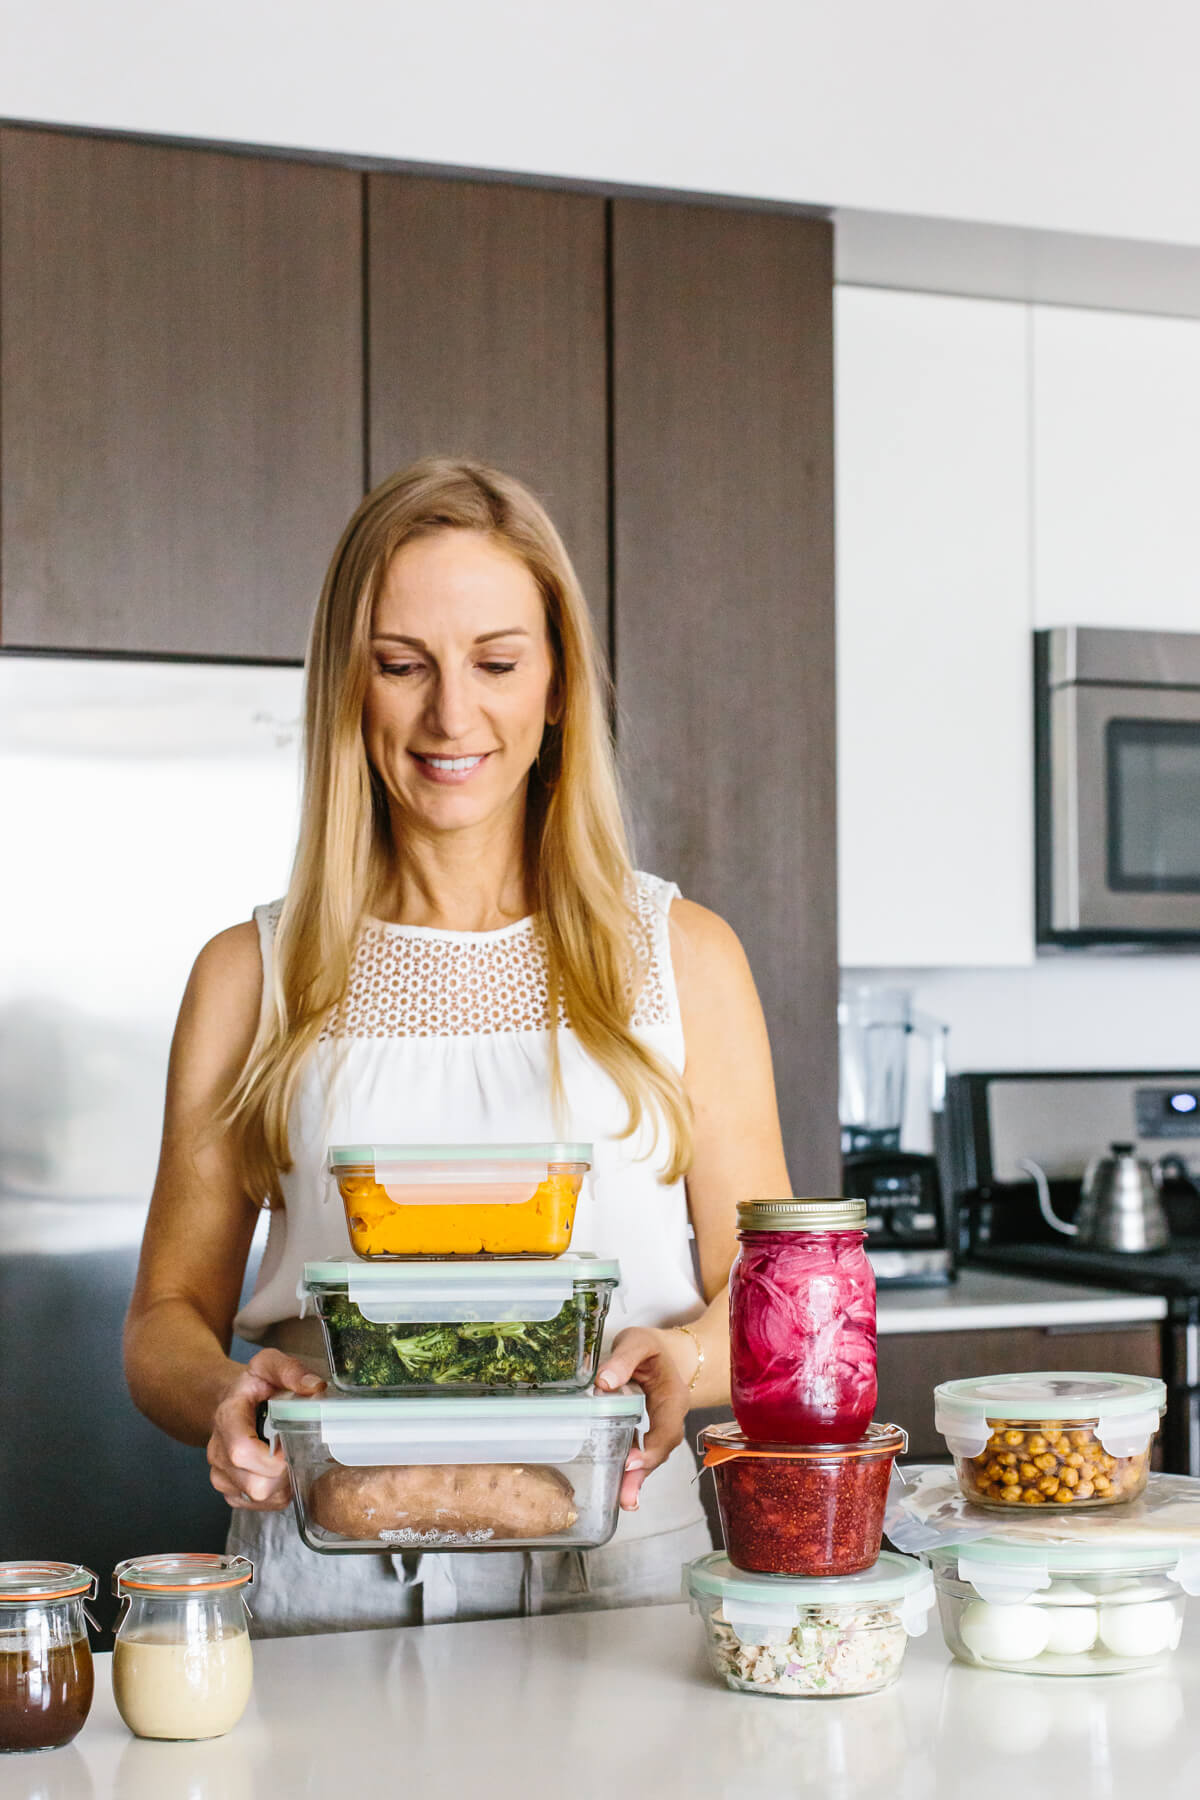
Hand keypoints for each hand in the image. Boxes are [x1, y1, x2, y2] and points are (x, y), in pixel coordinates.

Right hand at [207, 1349, 325, 1510]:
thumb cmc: (254, 1385)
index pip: (241, 1451)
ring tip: (286, 1455)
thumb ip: (290, 1370)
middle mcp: (218, 1452)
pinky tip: (279, 1469)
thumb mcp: (269, 1364)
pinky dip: (276, 1492)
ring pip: (259, 1497)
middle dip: (284, 1472)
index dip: (273, 1457)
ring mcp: (221, 1475)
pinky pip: (260, 1505)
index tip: (291, 1443)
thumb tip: (314, 1388)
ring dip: (282, 1482)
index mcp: (226, 1418)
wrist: (233, 1402)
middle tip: (294, 1448)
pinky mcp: (230, 1492)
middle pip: (255, 1483)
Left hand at [595, 1327, 689, 1511]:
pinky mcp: (648, 1432)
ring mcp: (660, 1427)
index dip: (651, 1449)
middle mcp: (671, 1416)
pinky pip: (642, 1453)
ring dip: (637, 1479)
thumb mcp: (638, 1343)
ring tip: (623, 1501)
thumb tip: (604, 1382)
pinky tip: (619, 1488)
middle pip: (660, 1450)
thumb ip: (623, 1359)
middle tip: (626, 1499)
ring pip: (651, 1456)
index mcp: (673, 1396)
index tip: (629, 1462)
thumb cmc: (650, 1347)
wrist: (662, 1351)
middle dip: (643, 1474)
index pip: (667, 1428)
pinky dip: (631, 1470)